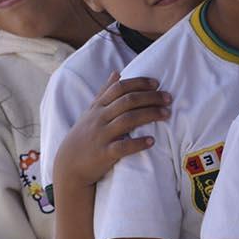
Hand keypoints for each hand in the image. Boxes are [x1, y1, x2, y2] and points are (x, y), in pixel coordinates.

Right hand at [56, 73, 171, 187]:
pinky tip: (152, 140)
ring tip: (166, 114)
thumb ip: (104, 93)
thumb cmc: (84, 136)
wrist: (69, 165)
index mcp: (98, 107)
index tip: (156, 83)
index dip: (139, 83)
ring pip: (127, 120)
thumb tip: (117, 73)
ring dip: (149, 115)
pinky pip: (122, 147)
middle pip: (127, 102)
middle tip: (168, 98)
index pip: (119, 88)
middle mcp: (99, 118)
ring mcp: (101, 136)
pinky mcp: (104, 154)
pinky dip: (138, 143)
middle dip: (150, 97)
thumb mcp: (90, 112)